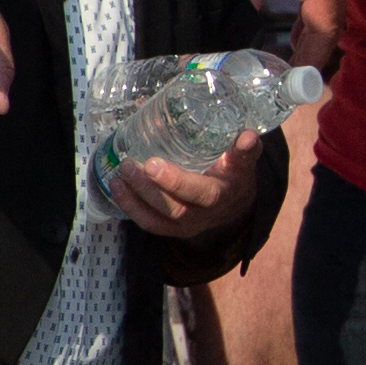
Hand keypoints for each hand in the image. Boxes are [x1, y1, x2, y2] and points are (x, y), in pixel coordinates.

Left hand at [113, 134, 269, 238]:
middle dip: (153, 187)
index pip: (203, 191)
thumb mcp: (243, 161)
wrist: (234, 204)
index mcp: (223, 194)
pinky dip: (130, 207)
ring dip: (136, 197)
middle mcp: (205, 214)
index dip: (178, 180)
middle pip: (176, 207)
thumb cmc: (233, 174)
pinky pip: (149, 223)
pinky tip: (116, 187)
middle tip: (132, 164)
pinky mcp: (172, 229)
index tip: (157, 162)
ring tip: (120, 173)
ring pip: (159, 217)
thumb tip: (249, 136)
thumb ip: (245, 149)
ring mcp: (187, 224)